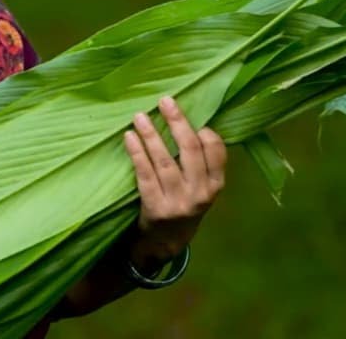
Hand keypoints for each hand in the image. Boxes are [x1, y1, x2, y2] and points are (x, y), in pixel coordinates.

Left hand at [122, 95, 226, 268]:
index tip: (191, 117)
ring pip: (164, 160)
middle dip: (178, 122)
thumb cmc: (184, 205)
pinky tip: (129, 137)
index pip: (216, 152)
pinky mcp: (155, 207)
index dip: (204, 132)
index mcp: (216, 186)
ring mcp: (178, 202)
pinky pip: (145, 174)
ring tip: (140, 116)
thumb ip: (200, 163)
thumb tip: (187, 121)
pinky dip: (136, 152)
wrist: (166, 243)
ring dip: (151, 134)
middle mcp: (200, 193)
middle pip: (190, 150)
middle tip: (165, 101)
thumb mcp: (202, 189)